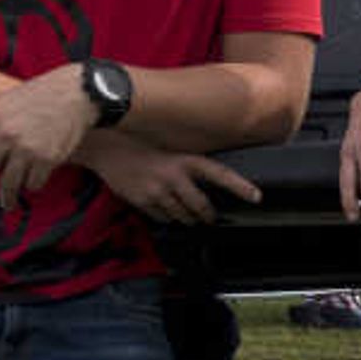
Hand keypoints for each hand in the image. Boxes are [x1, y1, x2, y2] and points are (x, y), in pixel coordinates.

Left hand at [0, 64, 99, 214]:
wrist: (78, 92)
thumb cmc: (38, 97)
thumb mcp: (3, 104)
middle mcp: (4, 134)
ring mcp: (26, 148)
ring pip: (8, 185)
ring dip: (6, 198)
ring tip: (6, 203)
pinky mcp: (47, 159)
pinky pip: (33, 184)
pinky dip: (32, 185)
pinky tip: (34, 178)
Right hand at [76, 130, 258, 224]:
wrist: (104, 146)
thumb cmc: (136, 140)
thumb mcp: (166, 144)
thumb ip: (184, 161)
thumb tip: (202, 176)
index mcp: (184, 159)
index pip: (220, 174)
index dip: (240, 187)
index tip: (256, 197)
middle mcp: (173, 177)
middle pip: (200, 206)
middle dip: (207, 215)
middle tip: (210, 218)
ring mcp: (157, 192)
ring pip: (181, 216)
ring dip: (187, 219)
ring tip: (189, 217)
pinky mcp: (142, 202)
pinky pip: (161, 218)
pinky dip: (167, 218)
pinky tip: (165, 211)